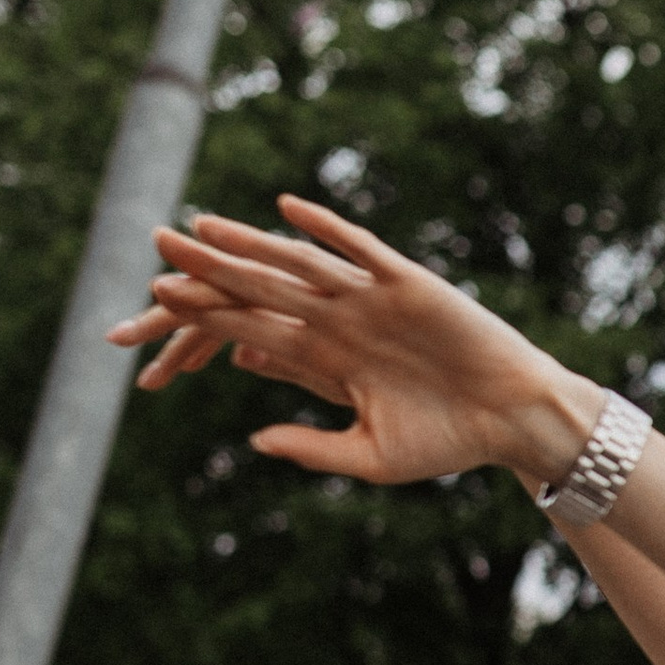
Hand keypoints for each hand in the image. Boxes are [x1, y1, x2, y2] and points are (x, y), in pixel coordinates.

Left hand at [108, 197, 595, 488]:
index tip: (154, 299)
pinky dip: (325, 228)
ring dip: (250, 244)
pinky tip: (287, 209)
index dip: (204, 313)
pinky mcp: (407, 283)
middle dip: (208, 269)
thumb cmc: (447, 441)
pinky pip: (358, 249)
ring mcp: (370, 298)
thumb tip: (254, 440)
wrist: (510, 420)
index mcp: (325, 357)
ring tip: (202, 226)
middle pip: (260, 287)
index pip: (252, 327)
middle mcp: (339, 319)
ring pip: (297, 264)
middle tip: (155, 245)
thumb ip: (312, 446)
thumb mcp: (370, 455)